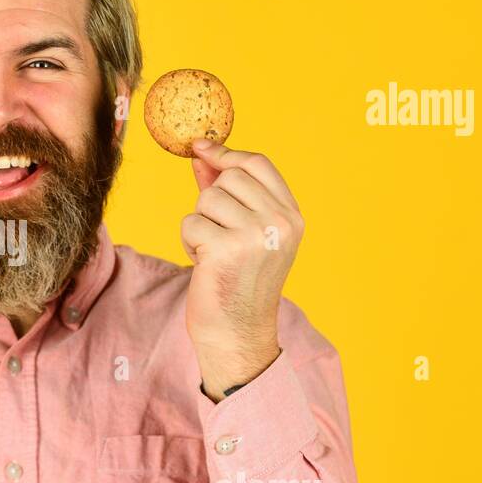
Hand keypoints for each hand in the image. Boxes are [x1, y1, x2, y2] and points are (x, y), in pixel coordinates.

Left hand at [181, 139, 302, 398]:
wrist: (237, 333)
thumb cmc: (237, 282)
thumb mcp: (243, 232)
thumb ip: (227, 192)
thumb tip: (203, 155)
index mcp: (292, 217)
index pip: (259, 164)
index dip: (226, 154)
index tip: (201, 149)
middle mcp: (280, 223)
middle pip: (230, 177)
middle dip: (211, 201)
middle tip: (217, 235)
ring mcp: (256, 235)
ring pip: (207, 199)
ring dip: (199, 224)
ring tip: (213, 252)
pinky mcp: (227, 249)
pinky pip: (191, 222)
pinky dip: (189, 242)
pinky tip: (205, 264)